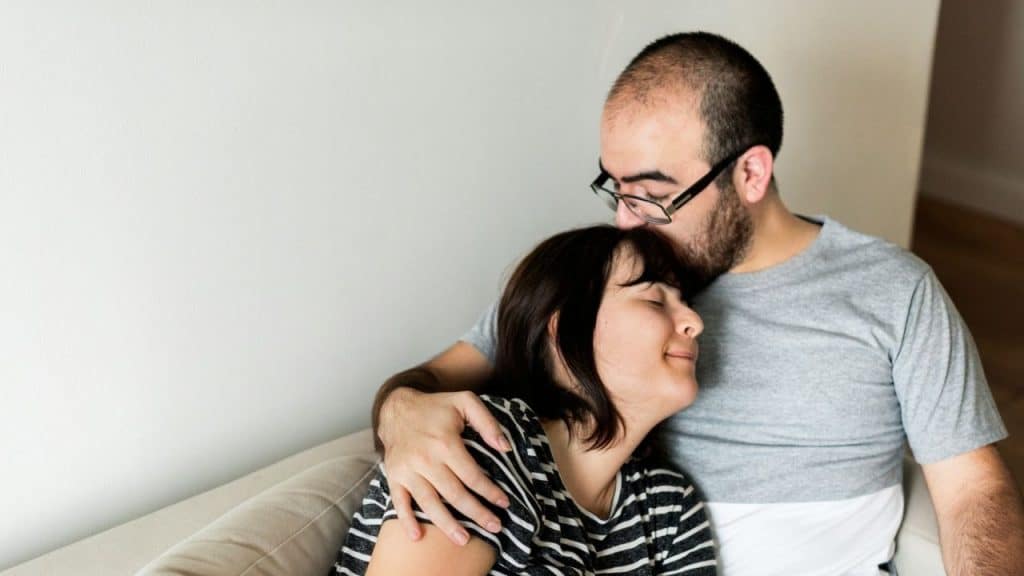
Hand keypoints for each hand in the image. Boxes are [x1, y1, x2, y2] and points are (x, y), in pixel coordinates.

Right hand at [378, 388, 511, 545]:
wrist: (397, 406)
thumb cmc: (436, 406)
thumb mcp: (465, 402)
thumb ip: (487, 422)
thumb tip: (505, 447)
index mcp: (445, 443)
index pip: (472, 475)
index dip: (490, 492)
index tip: (504, 503)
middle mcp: (425, 459)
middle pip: (454, 494)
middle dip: (476, 513)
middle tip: (495, 526)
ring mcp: (407, 470)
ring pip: (429, 503)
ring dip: (447, 524)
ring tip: (464, 540)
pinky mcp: (394, 476)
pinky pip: (399, 501)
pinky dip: (406, 520)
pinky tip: (417, 536)